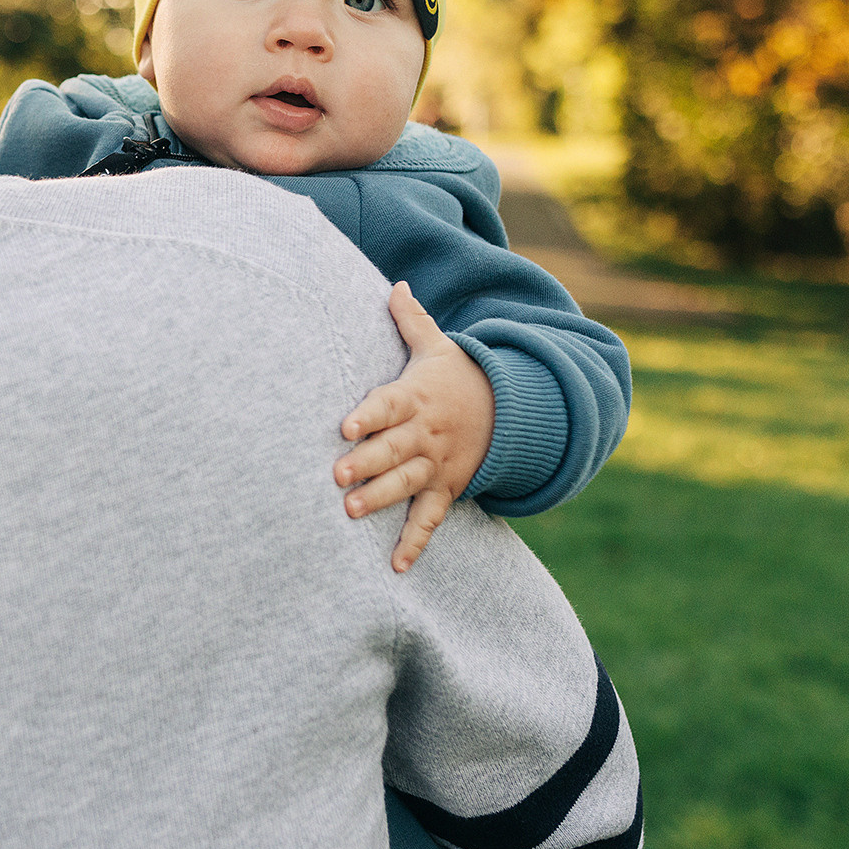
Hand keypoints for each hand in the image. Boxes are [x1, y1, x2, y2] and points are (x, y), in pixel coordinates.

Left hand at [334, 282, 494, 572]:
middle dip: (367, 462)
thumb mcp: (438, 346)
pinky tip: (394, 566)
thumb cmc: (457, 376)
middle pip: (393, 449)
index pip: (389, 404)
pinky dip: (414, 542)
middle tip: (338, 474)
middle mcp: (425, 433)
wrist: (511, 411)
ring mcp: (437, 464)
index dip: (368, 414)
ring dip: (380, 498)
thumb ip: (411, 319)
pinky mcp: (446, 489)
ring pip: (407, 483)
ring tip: (350, 511)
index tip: (345, 425)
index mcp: (416, 397)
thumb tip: (397, 283)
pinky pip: (430, 518)